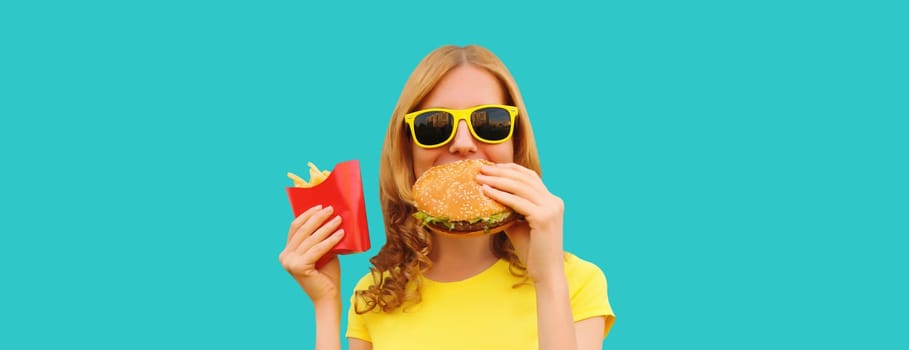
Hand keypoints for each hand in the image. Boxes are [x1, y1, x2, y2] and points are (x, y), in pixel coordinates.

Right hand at [278, 205, 345, 302]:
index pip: (295, 228)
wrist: (328, 298)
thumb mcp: (323, 252)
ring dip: (326, 227)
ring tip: (339, 219)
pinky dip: (330, 240)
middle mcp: (285, 257)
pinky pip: (318, 249)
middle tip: (331, 209)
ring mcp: (290, 262)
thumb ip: (320, 238)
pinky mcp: (299, 267)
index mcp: (287, 253)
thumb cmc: (327, 275)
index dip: (307, 215)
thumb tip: (329, 217)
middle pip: (302, 231)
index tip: (320, 206)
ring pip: (311, 239)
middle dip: (317, 218)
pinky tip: (340, 233)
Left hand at [476, 163, 565, 283]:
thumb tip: (488, 198)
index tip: (492, 166)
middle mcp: (554, 202)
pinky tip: (486, 191)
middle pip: (524, 178)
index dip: (511, 169)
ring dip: (498, 180)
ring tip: (480, 177)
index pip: (531, 177)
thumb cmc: (532, 253)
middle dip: (501, 171)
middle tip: (482, 168)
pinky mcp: (543, 218)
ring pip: (520, 187)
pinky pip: (517, 202)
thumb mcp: (519, 226)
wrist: (546, 274)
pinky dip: (500, 195)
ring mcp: (551, 209)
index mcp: (552, 201)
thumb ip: (509, 211)